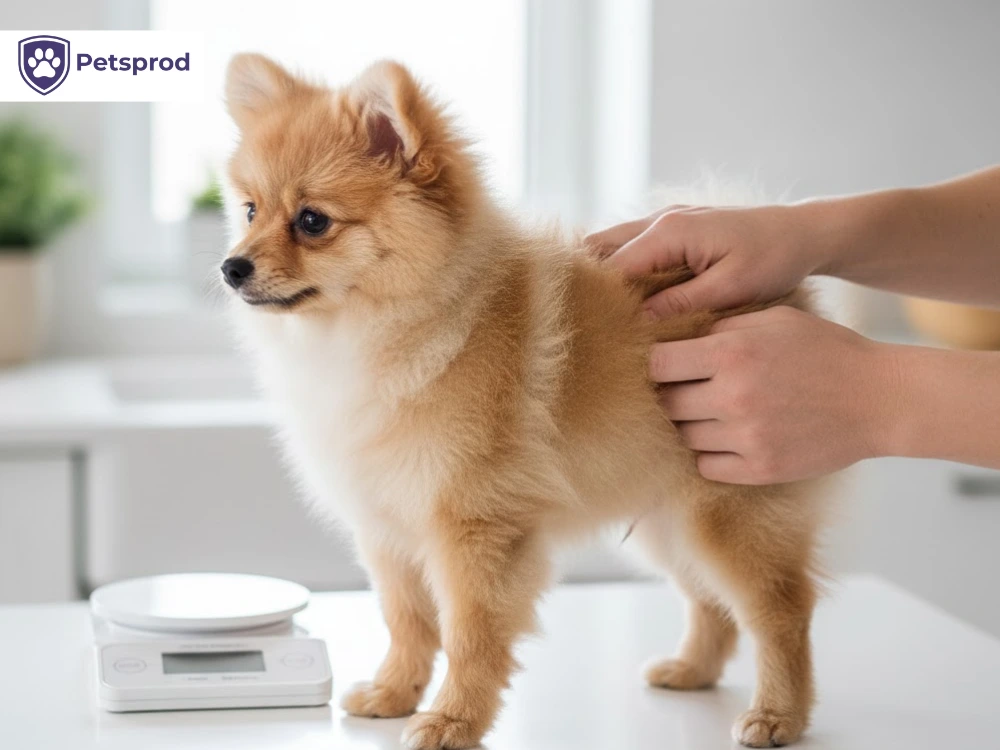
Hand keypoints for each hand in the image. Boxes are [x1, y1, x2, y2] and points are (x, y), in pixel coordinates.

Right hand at [587, 204, 830, 314]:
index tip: (589, 329)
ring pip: (614, 243)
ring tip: (599, 312)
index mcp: (671, 231)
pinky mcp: (676, 227)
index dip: (598, 296)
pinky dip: (623, 267)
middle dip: (589, 280)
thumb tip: (639, 321)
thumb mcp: (732, 286)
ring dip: (604, 273)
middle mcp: (661, 219)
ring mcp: (667, 219)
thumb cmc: (774, 257)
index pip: (614, 264)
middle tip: (584, 319)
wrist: (804, 231)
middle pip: (601, 245)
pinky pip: (634, 245)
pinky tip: (625, 298)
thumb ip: (683, 302)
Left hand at [653, 306, 897, 483]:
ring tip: (713, 412)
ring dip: (691, 425)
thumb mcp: (774, 320)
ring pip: (683, 436)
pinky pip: (706, 466)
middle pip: (665, 403)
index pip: (657, 363)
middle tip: (687, 390)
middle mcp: (732, 396)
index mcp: (731, 353)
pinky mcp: (760, 469)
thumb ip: (723, 328)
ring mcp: (746, 437)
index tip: (667, 364)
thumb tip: (676, 336)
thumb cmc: (826, 351)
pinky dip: (710, 454)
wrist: (880, 399)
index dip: (657, 363)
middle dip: (672, 395)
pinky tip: (727, 438)